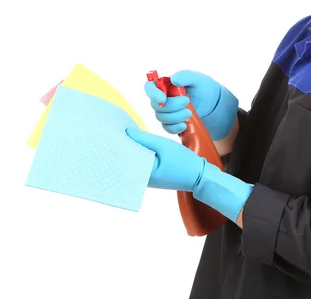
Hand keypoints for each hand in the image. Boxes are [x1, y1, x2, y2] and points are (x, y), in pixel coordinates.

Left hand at [126, 127, 252, 222]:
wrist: (198, 176)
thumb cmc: (183, 161)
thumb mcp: (164, 145)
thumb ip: (144, 139)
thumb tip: (126, 132)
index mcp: (143, 173)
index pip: (124, 157)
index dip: (118, 143)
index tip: (112, 130)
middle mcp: (140, 180)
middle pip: (126, 160)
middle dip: (122, 146)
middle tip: (115, 130)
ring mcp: (145, 180)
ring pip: (132, 162)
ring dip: (129, 150)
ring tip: (123, 134)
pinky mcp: (149, 177)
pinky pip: (139, 164)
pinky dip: (137, 154)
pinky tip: (135, 143)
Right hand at [144, 70, 237, 140]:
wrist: (212, 103)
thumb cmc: (203, 87)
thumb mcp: (197, 78)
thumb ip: (185, 76)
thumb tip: (173, 79)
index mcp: (165, 84)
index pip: (150, 87)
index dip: (153, 94)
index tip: (163, 99)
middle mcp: (162, 98)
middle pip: (156, 105)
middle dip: (171, 106)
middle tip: (187, 101)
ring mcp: (166, 111)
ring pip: (161, 118)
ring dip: (175, 117)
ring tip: (189, 112)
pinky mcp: (171, 123)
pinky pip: (167, 128)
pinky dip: (175, 128)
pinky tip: (184, 125)